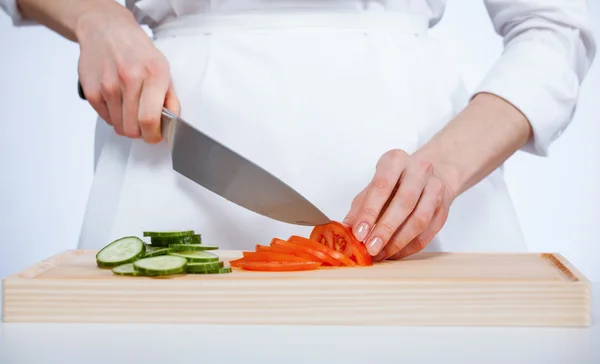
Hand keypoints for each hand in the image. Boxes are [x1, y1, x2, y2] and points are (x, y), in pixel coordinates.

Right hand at [76, 10, 179, 142]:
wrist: (105, 29)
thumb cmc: (137, 50)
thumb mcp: (162, 67)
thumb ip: (170, 97)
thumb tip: (173, 122)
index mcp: (154, 74)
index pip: (150, 119)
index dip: (153, 135)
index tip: (155, 135)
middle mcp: (129, 78)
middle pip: (132, 128)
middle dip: (141, 132)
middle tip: (143, 123)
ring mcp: (107, 85)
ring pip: (119, 126)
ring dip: (127, 123)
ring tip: (130, 108)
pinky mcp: (91, 90)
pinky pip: (106, 119)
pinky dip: (113, 116)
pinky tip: (117, 101)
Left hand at [343, 149, 454, 260]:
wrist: (430, 175)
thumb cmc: (395, 182)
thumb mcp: (372, 188)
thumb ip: (359, 209)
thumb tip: (345, 232)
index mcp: (395, 161)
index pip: (382, 186)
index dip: (369, 212)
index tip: (359, 233)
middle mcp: (418, 170)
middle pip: (404, 203)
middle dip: (385, 229)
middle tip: (371, 248)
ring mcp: (435, 188)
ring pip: (419, 219)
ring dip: (398, 241)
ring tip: (381, 253)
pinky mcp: (444, 209)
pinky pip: (428, 233)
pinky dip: (409, 247)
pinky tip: (395, 253)